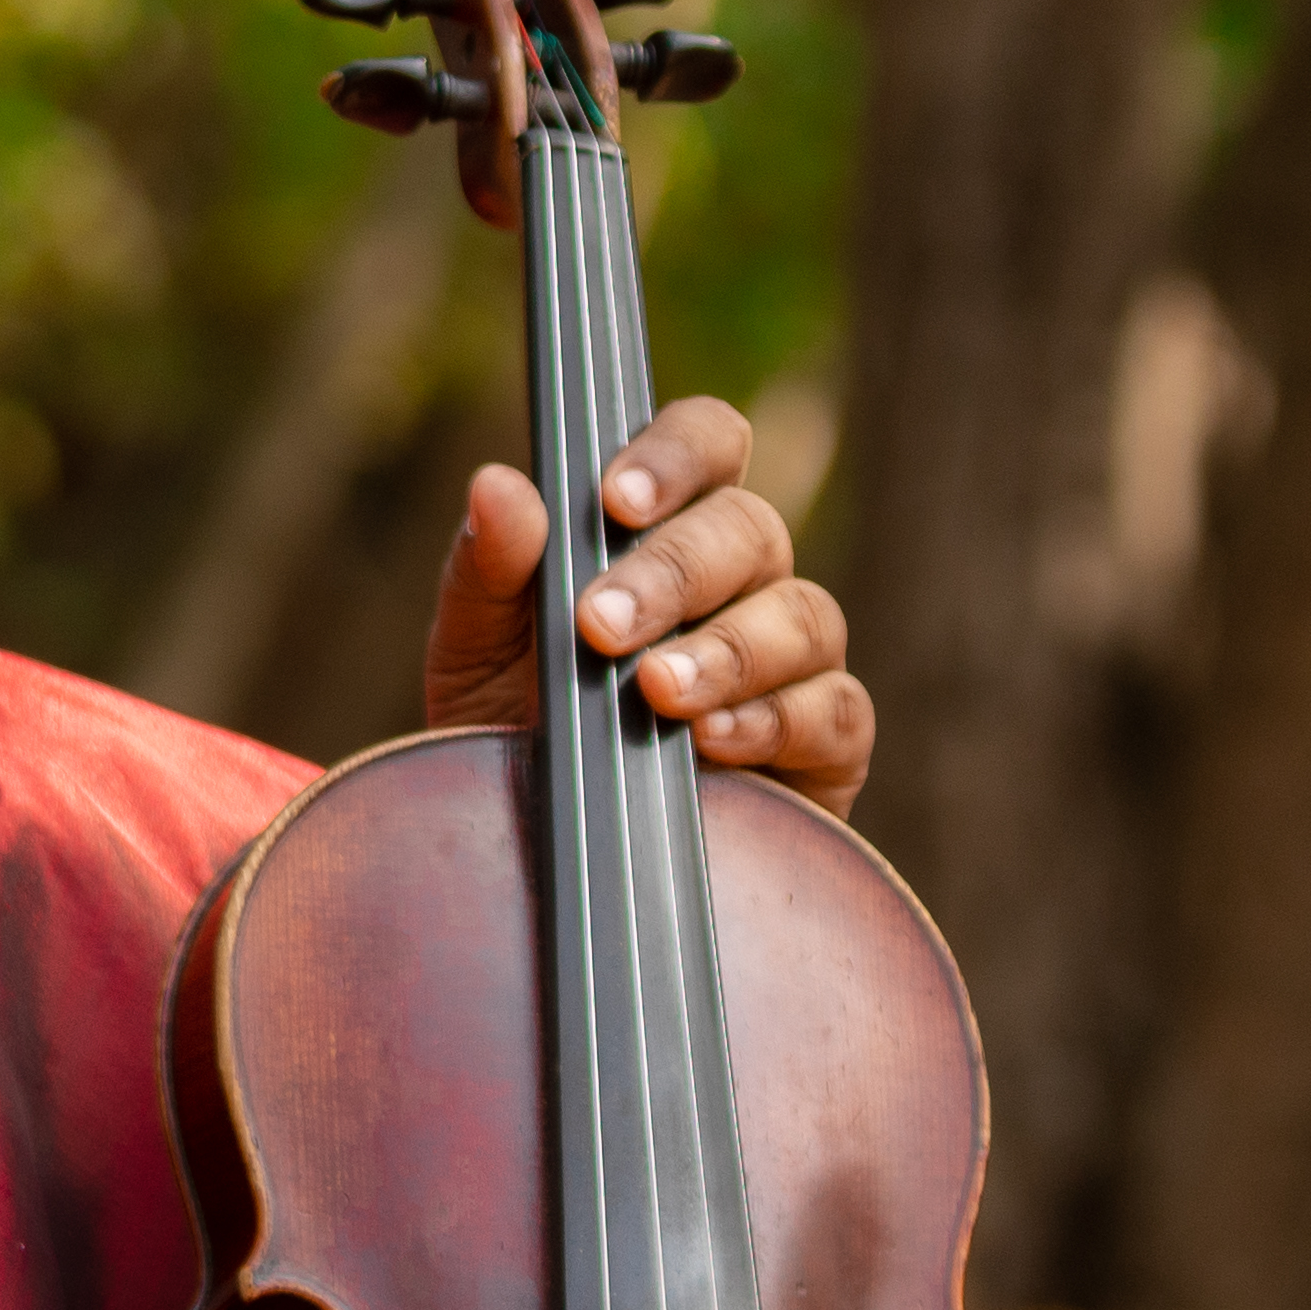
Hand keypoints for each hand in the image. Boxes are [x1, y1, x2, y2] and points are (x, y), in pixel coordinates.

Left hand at [418, 391, 868, 809]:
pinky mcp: (826, 747)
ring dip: (727, 650)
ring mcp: (792, 662)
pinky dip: (774, 718)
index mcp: (665, 529)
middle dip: (675, 573)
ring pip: (802, 614)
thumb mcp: (475, 656)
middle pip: (750, 529)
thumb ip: (488, 572)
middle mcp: (740, 582)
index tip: (617, 502)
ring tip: (656, 692)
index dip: (677, 455)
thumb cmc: (515, 738)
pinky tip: (711, 745)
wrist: (546, 866)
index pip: (708, 443)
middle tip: (600, 626)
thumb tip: (497, 485)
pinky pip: (835, 710)